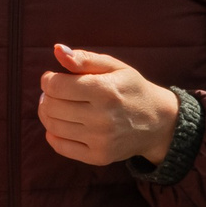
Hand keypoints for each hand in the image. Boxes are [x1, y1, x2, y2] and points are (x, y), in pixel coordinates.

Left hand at [39, 44, 181, 167]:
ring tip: (58, 106)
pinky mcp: (99, 157)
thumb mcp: (114, 67)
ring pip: (53, 126)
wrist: (158, 122)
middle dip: (47, 96)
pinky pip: (61, 147)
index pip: (56, 86)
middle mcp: (102, 118)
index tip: (52, 78)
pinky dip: (53, 135)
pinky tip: (62, 124)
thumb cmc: (131, 89)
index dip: (48, 80)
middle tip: (55, 92)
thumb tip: (57, 50)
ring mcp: (100, 140)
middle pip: (52, 106)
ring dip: (48, 114)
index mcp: (105, 90)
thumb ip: (84, 58)